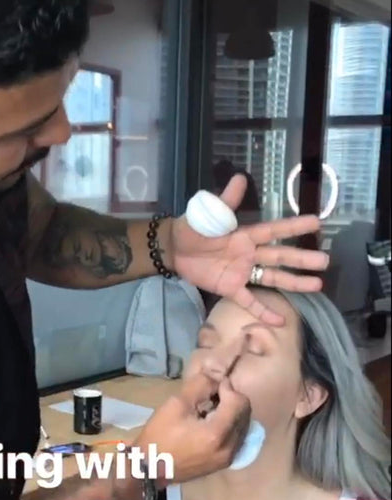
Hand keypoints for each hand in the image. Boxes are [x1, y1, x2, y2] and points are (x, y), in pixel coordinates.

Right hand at [135, 371, 250, 483]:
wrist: (149, 469)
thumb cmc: (159, 435)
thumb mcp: (176, 404)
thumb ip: (201, 385)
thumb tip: (218, 379)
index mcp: (217, 434)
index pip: (239, 402)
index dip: (227, 388)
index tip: (212, 385)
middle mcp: (229, 448)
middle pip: (245, 413)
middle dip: (231, 399)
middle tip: (211, 396)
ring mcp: (228, 458)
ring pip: (243, 425)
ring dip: (232, 412)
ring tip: (210, 410)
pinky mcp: (224, 463)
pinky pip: (237, 437)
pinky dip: (229, 425)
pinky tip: (211, 424)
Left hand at [169, 175, 329, 325]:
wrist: (173, 250)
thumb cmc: (193, 229)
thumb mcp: (209, 215)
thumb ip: (226, 201)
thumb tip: (239, 178)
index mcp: (246, 235)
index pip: (274, 230)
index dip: (294, 227)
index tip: (316, 223)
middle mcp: (250, 254)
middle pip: (280, 256)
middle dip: (302, 259)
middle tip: (326, 261)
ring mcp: (242, 272)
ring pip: (273, 278)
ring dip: (294, 282)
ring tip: (317, 285)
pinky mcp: (231, 289)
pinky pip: (250, 302)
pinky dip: (264, 312)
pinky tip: (280, 321)